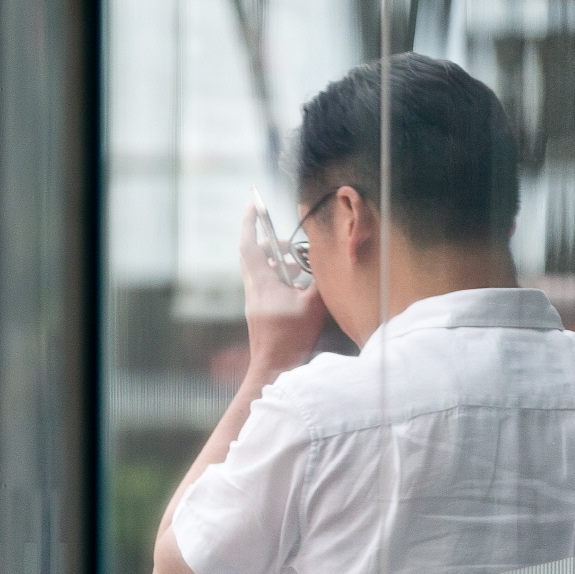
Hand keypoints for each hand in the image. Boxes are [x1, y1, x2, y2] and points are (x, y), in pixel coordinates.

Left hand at [238, 205, 328, 376]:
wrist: (274, 367)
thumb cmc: (291, 337)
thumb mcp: (313, 305)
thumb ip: (318, 281)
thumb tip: (324, 264)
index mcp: (262, 283)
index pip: (250, 245)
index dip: (250, 223)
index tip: (252, 206)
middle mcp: (253, 290)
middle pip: (251, 256)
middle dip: (266, 243)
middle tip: (283, 242)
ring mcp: (254, 302)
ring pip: (258, 271)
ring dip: (274, 263)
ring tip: (297, 268)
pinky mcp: (258, 313)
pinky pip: (264, 286)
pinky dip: (277, 279)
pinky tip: (296, 289)